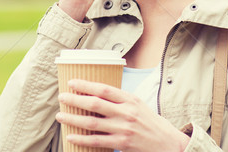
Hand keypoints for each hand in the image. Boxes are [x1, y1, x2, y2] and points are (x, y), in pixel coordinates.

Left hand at [56, 79, 189, 151]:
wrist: (166, 143)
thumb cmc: (149, 122)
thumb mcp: (137, 104)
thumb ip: (119, 99)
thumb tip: (96, 93)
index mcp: (129, 99)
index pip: (104, 89)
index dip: (86, 85)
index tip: (71, 83)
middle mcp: (126, 113)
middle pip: (95, 104)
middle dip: (75, 100)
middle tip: (61, 97)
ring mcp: (123, 129)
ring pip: (92, 123)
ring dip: (73, 119)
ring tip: (61, 116)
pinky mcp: (122, 144)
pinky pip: (97, 141)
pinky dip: (82, 138)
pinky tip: (71, 136)